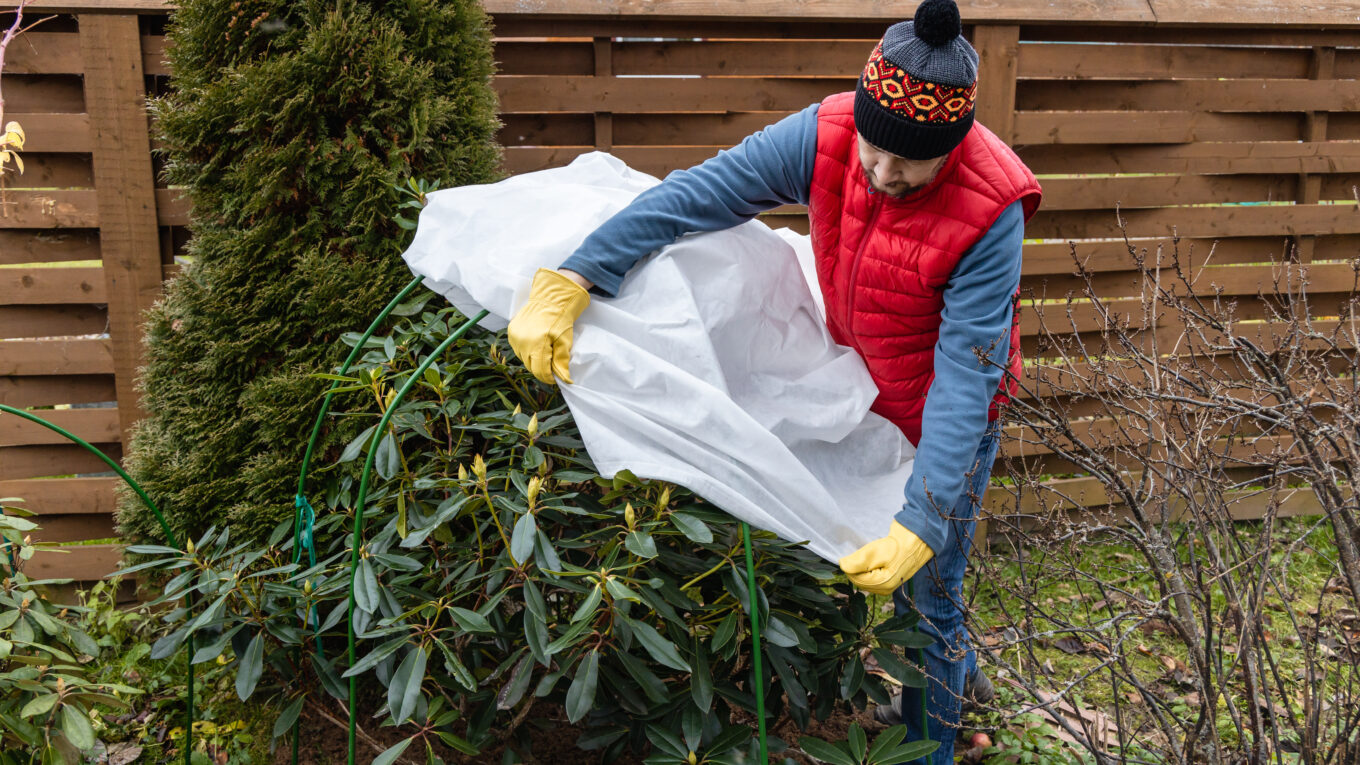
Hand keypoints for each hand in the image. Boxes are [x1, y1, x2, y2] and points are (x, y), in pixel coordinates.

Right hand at [507, 268, 590, 383]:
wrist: (549, 300)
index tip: (555, 377)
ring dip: (533, 359)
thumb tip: (565, 380)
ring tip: (544, 351)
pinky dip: (526, 350)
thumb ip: (562, 363)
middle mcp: (522, 342)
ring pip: (523, 358)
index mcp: (537, 345)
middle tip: (552, 364)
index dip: (549, 378)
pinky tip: (535, 344)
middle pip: (531, 366)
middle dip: (542, 368)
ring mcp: (515, 337)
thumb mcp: (565, 342)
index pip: (540, 371)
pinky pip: (517, 348)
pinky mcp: (511, 332)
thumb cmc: (560, 321)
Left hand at [838, 521, 934, 594]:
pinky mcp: (890, 579)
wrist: (919, 539)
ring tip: (871, 554)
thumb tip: (842, 566)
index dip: (850, 565)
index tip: (852, 552)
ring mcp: (888, 585)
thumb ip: (858, 561)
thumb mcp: (876, 551)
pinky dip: (869, 567)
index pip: (855, 579)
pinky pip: (872, 576)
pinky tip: (875, 558)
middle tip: (864, 551)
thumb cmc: (900, 545)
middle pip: (860, 580)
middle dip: (857, 567)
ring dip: (863, 566)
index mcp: (883, 585)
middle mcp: (885, 589)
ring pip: (865, 578)